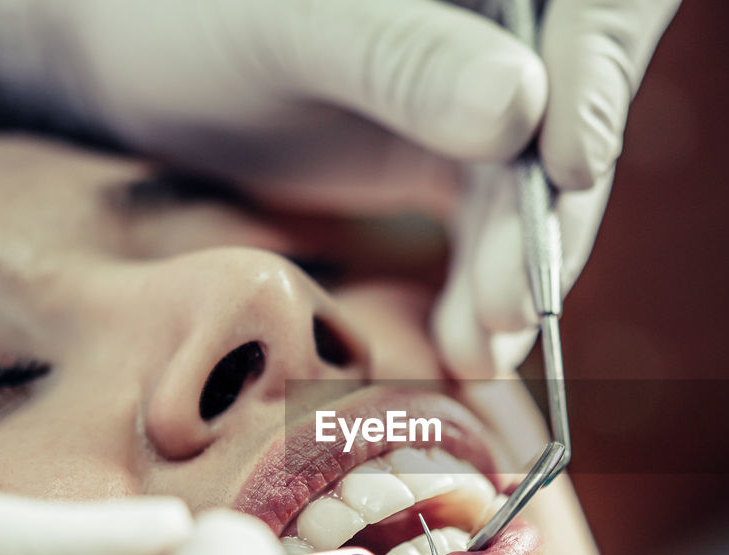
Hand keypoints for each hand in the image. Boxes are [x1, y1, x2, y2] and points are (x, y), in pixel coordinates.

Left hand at [0, 0, 679, 376]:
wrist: (128, 68)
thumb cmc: (184, 18)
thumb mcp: (284, 29)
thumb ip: (402, 58)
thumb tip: (523, 108)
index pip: (598, 5)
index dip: (600, 73)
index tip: (566, 164)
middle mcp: (503, 26)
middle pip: (578, 112)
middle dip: (550, 214)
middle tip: (511, 304)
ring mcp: (488, 90)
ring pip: (546, 184)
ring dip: (524, 269)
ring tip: (483, 346)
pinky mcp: (462, 155)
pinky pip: (505, 225)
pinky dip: (492, 286)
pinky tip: (469, 344)